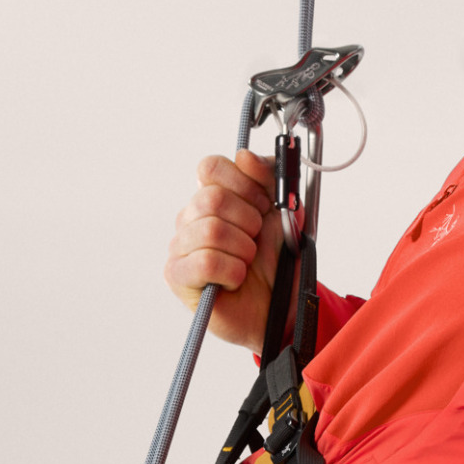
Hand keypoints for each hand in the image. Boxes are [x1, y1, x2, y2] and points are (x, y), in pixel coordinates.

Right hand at [166, 149, 282, 350]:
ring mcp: (180, 246)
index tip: (263, 206)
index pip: (210, 167)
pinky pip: (205, 262)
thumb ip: (271, 177)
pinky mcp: (177, 276)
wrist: (282, 306)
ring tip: (247, 263)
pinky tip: (235, 280)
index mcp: (212, 196)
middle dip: (248, 222)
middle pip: (210, 198)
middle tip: (256, 242)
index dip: (243, 184)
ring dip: (243, 250)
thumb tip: (244, 156)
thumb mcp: (286, 211)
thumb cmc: (278, 262)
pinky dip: (232, 272)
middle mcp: (191, 217)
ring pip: (210, 230)